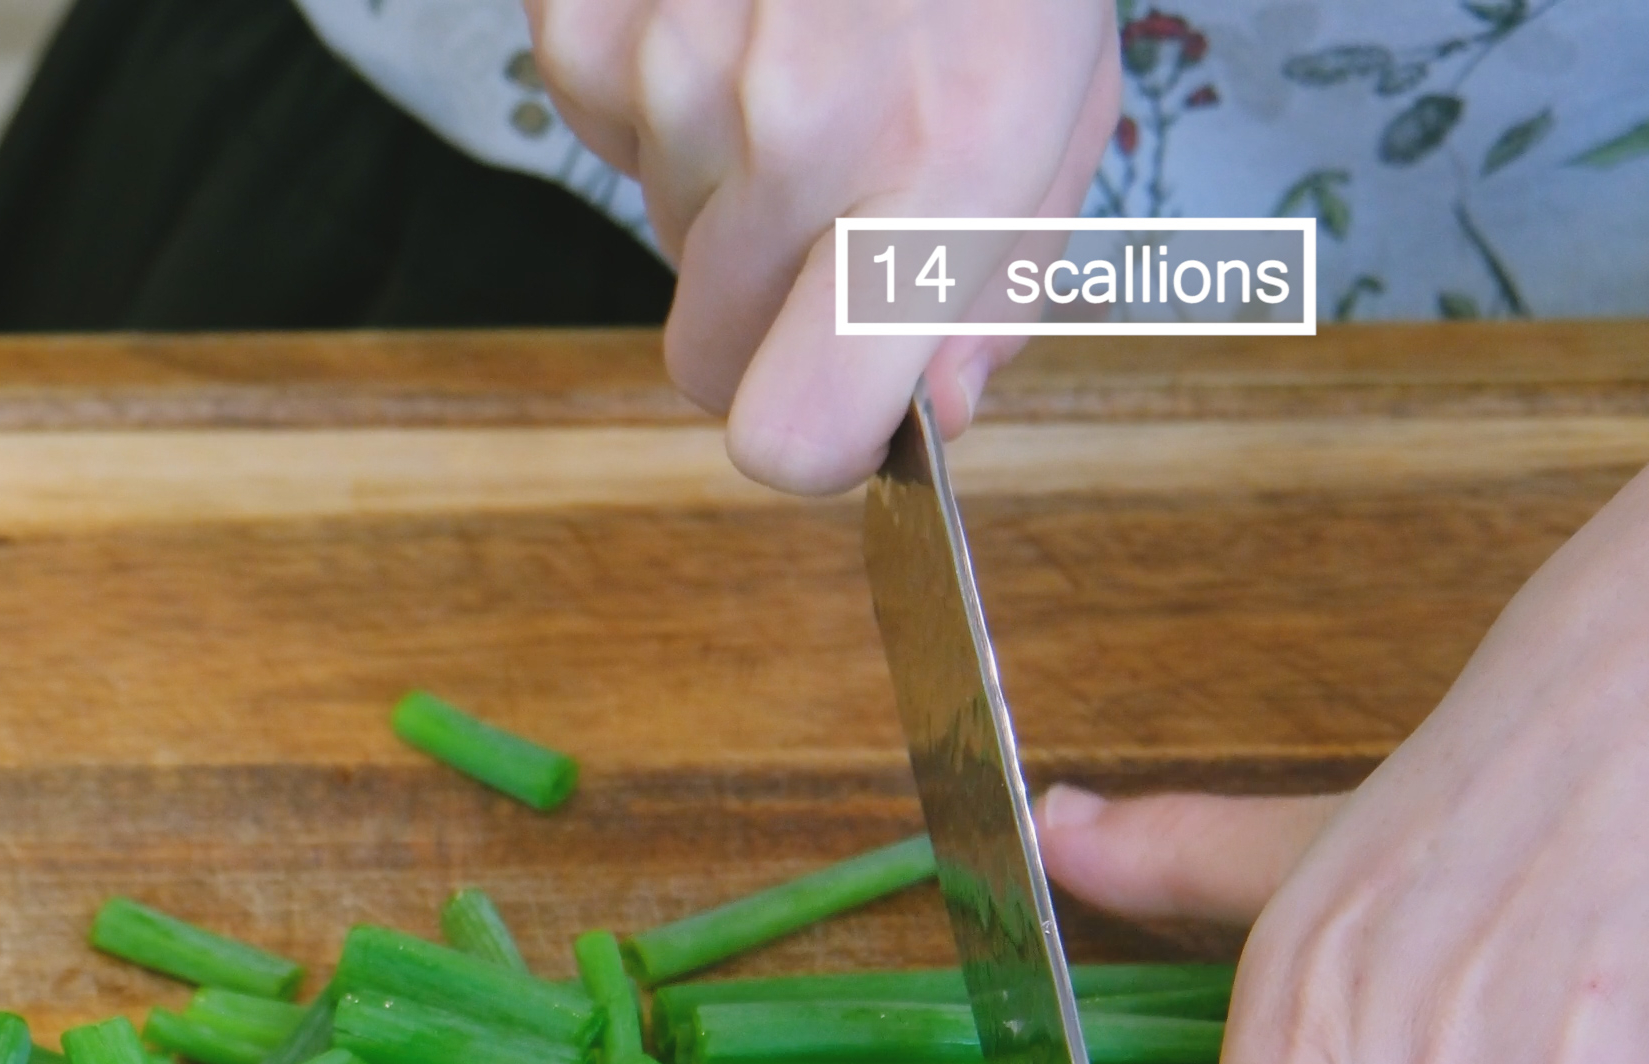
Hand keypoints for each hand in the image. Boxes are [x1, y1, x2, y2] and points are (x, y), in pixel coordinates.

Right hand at [523, 0, 1118, 491]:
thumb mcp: (1063, 106)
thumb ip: (997, 282)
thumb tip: (936, 417)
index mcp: (943, 174)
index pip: (790, 434)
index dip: (805, 436)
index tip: (832, 398)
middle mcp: (797, 130)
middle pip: (704, 356)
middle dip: (759, 307)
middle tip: (831, 194)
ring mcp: (674, 68)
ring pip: (659, 233)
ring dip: (719, 178)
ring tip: (796, 52)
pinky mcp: (585, 16)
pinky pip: (599, 126)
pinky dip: (654, 88)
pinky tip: (730, 8)